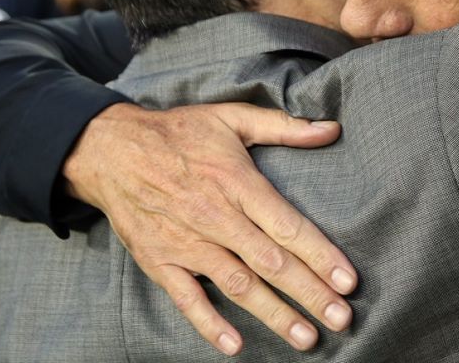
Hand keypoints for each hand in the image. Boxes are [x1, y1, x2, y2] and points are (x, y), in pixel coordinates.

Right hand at [63, 102, 356, 355]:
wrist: (109, 149)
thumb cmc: (177, 132)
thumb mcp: (231, 117)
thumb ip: (284, 126)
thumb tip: (331, 128)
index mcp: (237, 183)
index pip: (287, 225)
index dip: (320, 254)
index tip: (349, 280)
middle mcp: (215, 217)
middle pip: (271, 262)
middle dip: (310, 292)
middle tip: (342, 318)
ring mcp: (186, 243)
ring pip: (237, 285)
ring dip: (274, 313)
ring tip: (306, 337)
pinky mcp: (160, 261)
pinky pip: (186, 298)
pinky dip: (208, 323)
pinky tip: (235, 344)